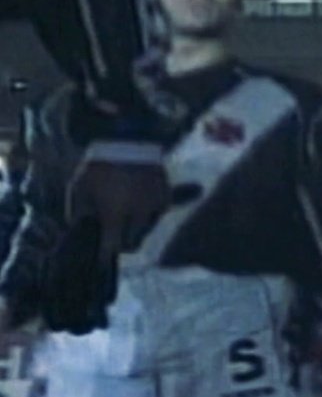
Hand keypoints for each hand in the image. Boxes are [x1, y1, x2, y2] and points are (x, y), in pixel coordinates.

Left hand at [66, 142, 170, 260]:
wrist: (129, 136)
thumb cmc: (99, 163)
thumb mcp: (79, 188)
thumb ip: (79, 213)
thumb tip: (83, 228)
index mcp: (115, 214)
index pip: (113, 247)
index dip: (105, 255)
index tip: (100, 260)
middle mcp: (139, 213)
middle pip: (134, 244)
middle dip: (123, 243)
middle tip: (113, 235)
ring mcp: (155, 205)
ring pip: (147, 230)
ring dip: (136, 229)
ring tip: (125, 214)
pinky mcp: (166, 195)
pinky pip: (157, 214)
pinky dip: (148, 214)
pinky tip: (138, 203)